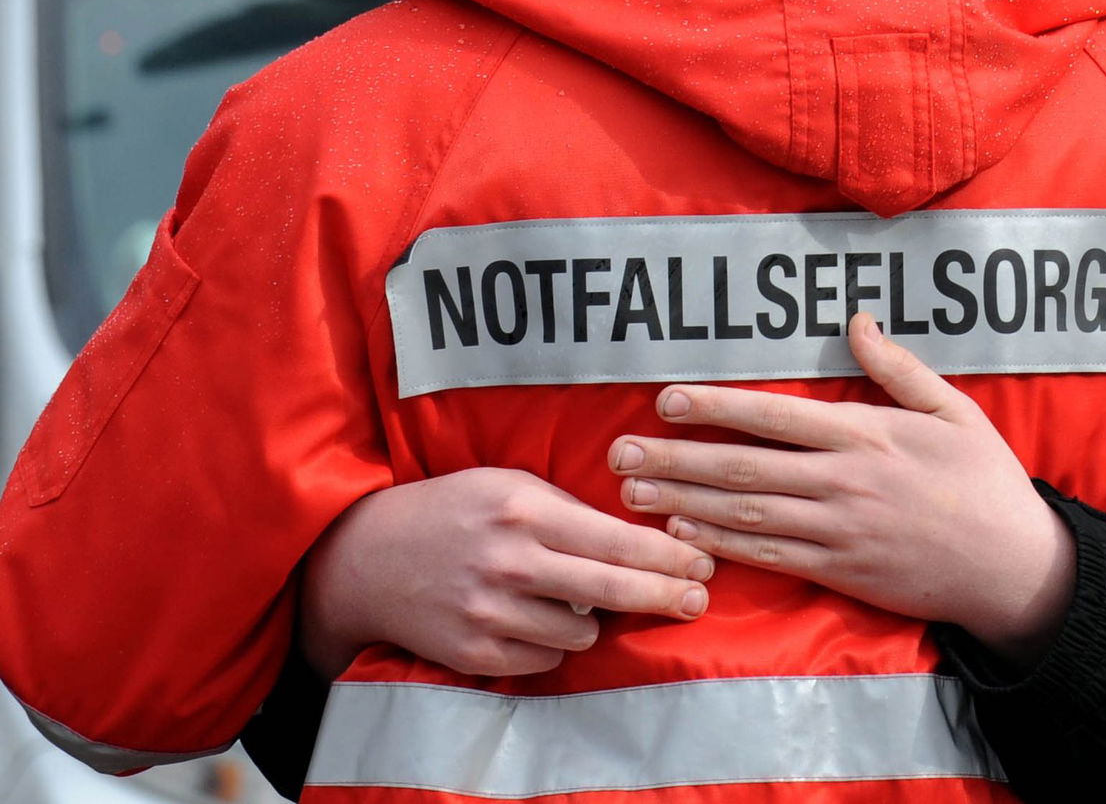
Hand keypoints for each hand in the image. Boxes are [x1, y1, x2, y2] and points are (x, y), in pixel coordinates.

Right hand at [300, 467, 713, 678]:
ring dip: (590, 618)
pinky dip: (551, 642)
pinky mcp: (476, 652)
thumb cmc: (453, 511)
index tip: (701, 564)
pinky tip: (532, 618)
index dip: (668, 557)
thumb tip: (639, 536)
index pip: (618, 541)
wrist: (368, 558)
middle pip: (614, 591)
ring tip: (567, 596)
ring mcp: (492, 613)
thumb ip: (570, 508)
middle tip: (697, 599)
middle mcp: (511, 563)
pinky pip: (547, 658)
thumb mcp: (509, 484)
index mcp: (525, 512)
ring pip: (582, 631)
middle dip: (666, 596)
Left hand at [609, 312, 1074, 661]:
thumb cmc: (985, 483)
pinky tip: (683, 535)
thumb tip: (857, 320)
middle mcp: (844, 483)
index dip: (714, 409)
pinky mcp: (840, 572)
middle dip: (675, 459)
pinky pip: (769, 557)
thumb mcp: (954, 411)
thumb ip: (898, 368)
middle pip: (743, 467)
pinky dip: (722, 545)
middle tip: (619, 453)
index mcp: (867, 435)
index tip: (665, 401)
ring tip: (632, 493)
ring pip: (746, 514)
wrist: (1013, 568)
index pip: (774, 418)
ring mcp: (838, 532)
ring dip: (683, 502)